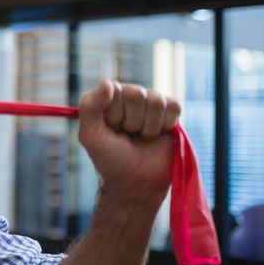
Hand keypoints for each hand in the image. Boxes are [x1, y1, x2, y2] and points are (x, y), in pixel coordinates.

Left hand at [77, 79, 180, 205]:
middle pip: (136, 93)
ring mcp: (150, 103)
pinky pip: (173, 107)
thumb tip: (108, 82)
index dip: (114, 114)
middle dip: (131, 121)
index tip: (111, 130)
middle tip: (128, 135)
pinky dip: (165, 126)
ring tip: (142, 137)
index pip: (114, 90)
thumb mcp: (91, 136)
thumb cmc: (110, 159)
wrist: (137, 181)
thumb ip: (90, 107)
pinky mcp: (171, 112)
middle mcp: (129, 96)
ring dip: (148, 126)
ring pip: (155, 101)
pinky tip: (157, 136)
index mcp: (108, 98)